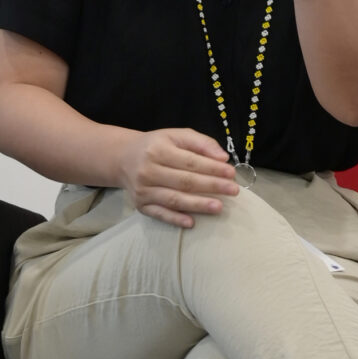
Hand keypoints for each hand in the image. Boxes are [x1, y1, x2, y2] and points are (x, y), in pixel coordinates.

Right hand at [122, 128, 239, 229]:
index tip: (231, 173)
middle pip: (184, 181)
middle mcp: (148, 171)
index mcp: (158, 150)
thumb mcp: (177, 136)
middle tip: (233, 190)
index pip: (190, 162)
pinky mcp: (140, 205)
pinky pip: (160, 214)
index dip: (212, 168)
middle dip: (211, 186)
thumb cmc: (157, 146)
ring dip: (198, 205)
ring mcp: (143, 190)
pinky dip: (175, 219)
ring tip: (219, 207)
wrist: (124, 158)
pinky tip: (192, 222)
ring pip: (174, 199)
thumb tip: (223, 157)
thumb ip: (201, 143)